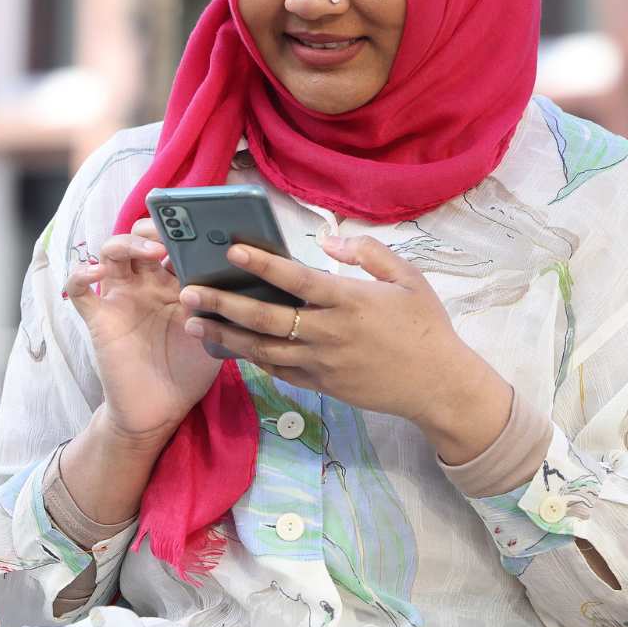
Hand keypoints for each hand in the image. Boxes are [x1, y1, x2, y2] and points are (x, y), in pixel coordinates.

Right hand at [65, 218, 221, 446]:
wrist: (161, 411)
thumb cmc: (189, 371)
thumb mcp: (215, 334)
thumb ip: (222, 307)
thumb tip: (244, 277)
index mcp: (174, 284)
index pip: (173, 244)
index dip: (183, 231)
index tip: (202, 228)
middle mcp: (146, 285)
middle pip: (140, 238)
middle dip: (154, 228)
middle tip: (174, 235)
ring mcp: (121, 299)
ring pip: (111, 252)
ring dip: (128, 244)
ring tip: (151, 251)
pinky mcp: (99, 318)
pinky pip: (79, 290)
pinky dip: (81, 275)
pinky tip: (96, 272)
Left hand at [179, 235, 509, 450]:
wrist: (439, 385)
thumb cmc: (426, 326)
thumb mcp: (408, 278)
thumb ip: (368, 254)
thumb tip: (329, 241)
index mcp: (349, 302)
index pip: (296, 280)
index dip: (262, 264)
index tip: (232, 249)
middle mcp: (329, 333)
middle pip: (266, 318)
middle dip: (223, 304)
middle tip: (188, 292)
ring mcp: (323, 363)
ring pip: (263, 350)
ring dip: (225, 336)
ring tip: (193, 324)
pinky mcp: (322, 385)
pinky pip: (279, 371)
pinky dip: (252, 360)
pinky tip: (229, 348)